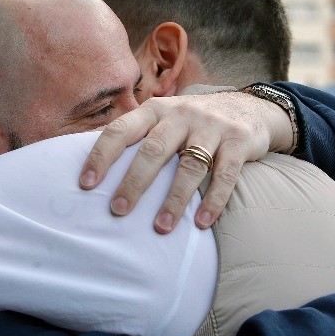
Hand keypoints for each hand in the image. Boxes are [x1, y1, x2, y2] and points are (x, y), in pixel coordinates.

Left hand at [79, 91, 293, 232]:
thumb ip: (138, 136)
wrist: (248, 107)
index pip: (121, 130)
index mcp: (155, 111)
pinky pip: (225, 175)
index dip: (101, 156)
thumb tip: (93, 168)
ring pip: (190, 166)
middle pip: (153, 150)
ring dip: (174, 200)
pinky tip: (201, 223)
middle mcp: (181, 114)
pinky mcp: (239, 141)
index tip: (86, 184)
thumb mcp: (163, 119)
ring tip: (161, 228)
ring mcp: (212, 126)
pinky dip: (213, 201)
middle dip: (134, 182)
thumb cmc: (192, 123)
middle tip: (119, 210)